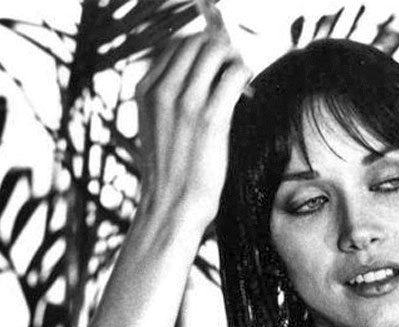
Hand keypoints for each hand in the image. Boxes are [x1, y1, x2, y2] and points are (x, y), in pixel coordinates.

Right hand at [135, 33, 250, 234]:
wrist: (171, 206)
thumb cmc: (171, 173)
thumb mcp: (157, 128)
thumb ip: (169, 101)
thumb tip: (199, 81)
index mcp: (145, 90)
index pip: (175, 45)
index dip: (201, 49)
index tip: (216, 63)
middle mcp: (162, 91)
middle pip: (195, 42)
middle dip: (219, 48)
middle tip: (233, 67)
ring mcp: (184, 103)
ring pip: (215, 51)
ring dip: (233, 58)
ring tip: (241, 76)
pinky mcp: (210, 119)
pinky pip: (233, 74)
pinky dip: (244, 73)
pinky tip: (247, 87)